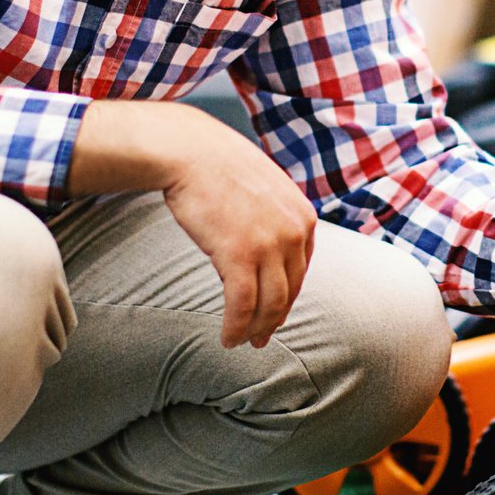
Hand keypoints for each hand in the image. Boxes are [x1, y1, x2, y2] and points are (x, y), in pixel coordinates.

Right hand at [68, 101, 317, 349]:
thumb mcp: (265, 187)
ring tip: (242, 342)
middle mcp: (293, 232)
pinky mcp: (239, 255)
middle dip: (274, 319)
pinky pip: (242, 305)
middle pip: (289, 291)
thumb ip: (276, 216)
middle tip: (260, 339)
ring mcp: (268, 245)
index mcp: (303, 215)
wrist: (190, 151)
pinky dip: (236, 327)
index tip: (275, 313)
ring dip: (256, 330)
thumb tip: (268, 245)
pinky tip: (227, 338)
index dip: (287, 297)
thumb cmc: (218, 166)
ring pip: (270, 304)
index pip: (301, 270)